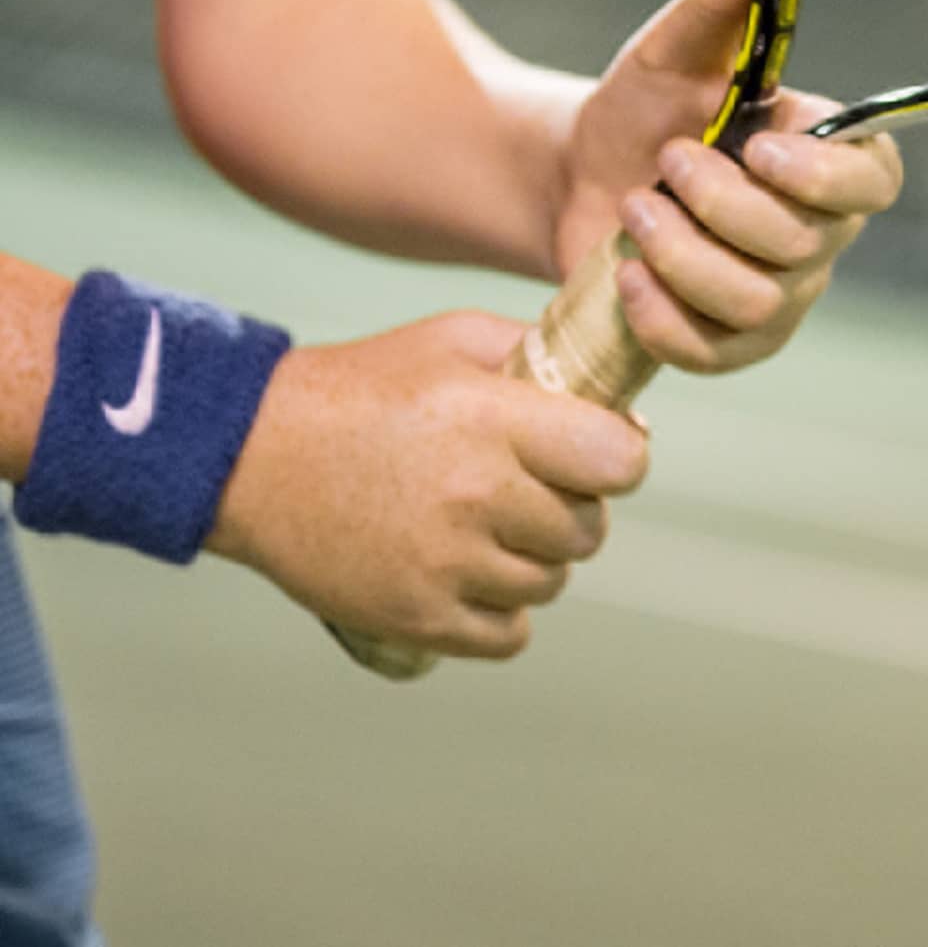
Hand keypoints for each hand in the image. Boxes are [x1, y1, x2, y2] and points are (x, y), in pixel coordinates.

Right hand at [205, 314, 647, 658]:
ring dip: (533, 558)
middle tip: (527, 488)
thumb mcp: (453, 340)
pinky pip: (510, 635)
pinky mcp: (418, 618)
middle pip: (588, 529)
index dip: (618, 457)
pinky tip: (469, 571)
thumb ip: (542, 355)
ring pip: (550, 582)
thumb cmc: (365, 387)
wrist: (253, 453)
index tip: (595, 452)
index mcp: (494, 419)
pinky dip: (500, 611)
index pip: (619, 461)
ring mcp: (447, 565)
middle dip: (571, 507)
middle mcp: (478, 495)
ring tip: (485, 524)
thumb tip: (625, 411)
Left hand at [558, 0, 902, 371]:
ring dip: (682, 256)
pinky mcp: (726, 344)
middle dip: (720, 206)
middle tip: (665, 164)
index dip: (829, 176)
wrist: (576, 180)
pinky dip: (664, 318)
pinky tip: (626, 279)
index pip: (874, 179)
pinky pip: (716, 353)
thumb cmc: (640, 109)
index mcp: (818, 158)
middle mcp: (813, 234)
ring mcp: (774, 296)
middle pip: (804, 245)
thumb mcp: (675, 46)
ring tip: (634, 211)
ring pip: (757, 304)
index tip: (762, 146)